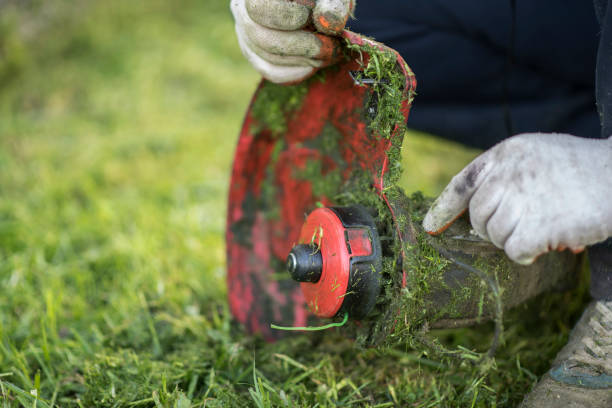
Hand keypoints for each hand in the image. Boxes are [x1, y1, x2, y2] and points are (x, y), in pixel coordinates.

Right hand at [230, 0, 353, 83]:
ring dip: (304, 59)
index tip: (308, 16)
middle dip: (301, 45)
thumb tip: (328, 21)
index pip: (258, 8)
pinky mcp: (255, 56)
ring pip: (268, 58)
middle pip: (262, 38)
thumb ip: (332, 5)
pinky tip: (313, 64)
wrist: (312, 7)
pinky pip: (272, 72)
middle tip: (330, 46)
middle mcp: (242, 11)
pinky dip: (296, 72)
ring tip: (328, 53)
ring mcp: (245, 36)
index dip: (285, 16)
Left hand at [422, 133, 611, 264]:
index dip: (444, 207)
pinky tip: (545, 244)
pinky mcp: (540, 226)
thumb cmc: (579, 168)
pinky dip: (526, 253)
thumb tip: (475, 211)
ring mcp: (523, 199)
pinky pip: (514, 250)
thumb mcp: (536, 154)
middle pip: (477, 215)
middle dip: (491, 227)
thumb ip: (506, 174)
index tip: (430, 225)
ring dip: (513, 239)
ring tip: (540, 228)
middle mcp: (509, 173)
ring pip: (494, 234)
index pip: (462, 183)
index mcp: (506, 153)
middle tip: (519, 226)